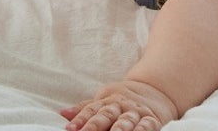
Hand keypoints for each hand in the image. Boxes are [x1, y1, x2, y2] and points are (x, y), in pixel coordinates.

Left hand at [60, 80, 178, 130]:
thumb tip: (62, 113)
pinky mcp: (151, 119)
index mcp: (106, 102)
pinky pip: (146, 125)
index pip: (90, 111)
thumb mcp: (104, 100)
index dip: (79, 120)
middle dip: (94, 126)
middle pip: (106, 115)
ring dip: (118, 130)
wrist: (154, 90)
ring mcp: (135, 113)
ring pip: (125, 121)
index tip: (69, 129)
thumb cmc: (122, 100)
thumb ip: (85, 109)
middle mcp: (120, 106)